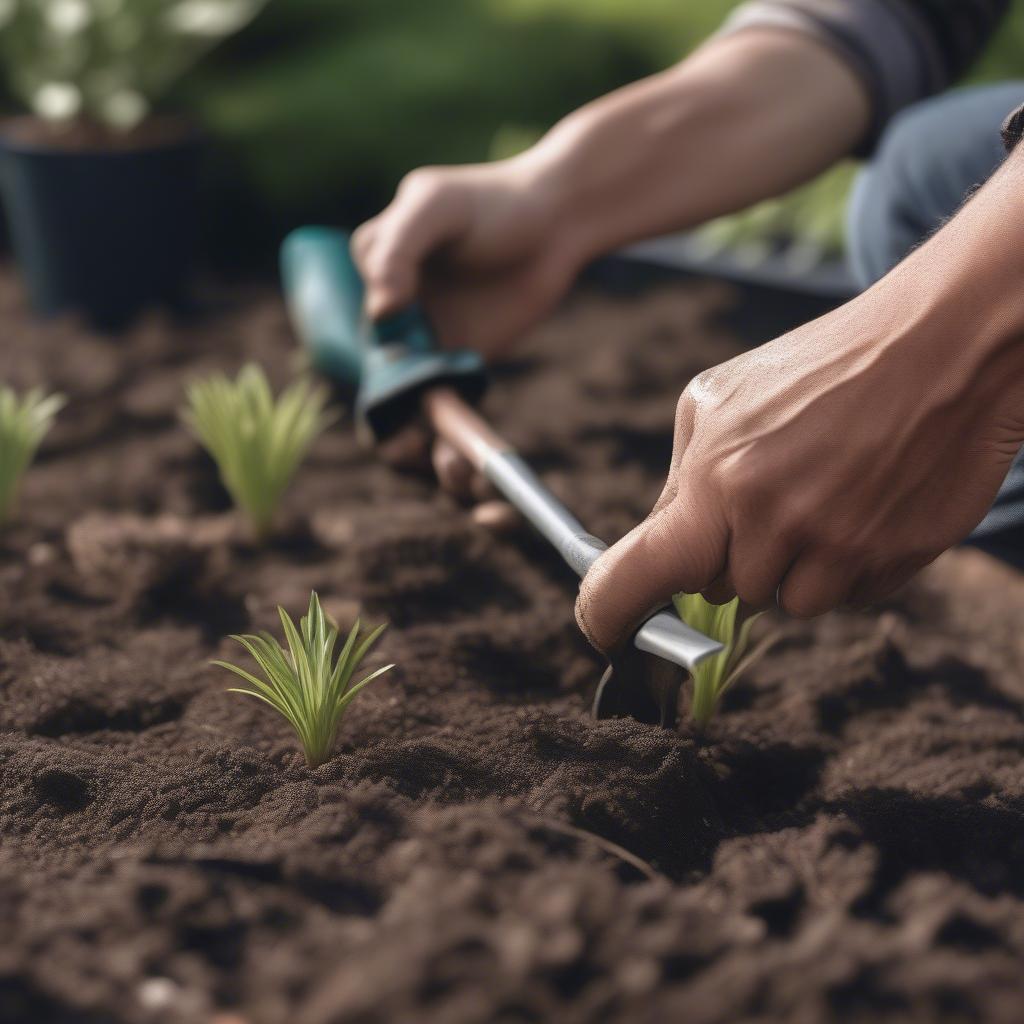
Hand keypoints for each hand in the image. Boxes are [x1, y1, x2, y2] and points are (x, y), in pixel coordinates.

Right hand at [353, 154, 582, 502]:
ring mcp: (426, 358)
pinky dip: (465, 458)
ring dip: (436, 467)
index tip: (407, 430)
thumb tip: (380, 314)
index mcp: (363, 297)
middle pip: (383, 410)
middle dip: (403, 450)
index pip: (351, 364)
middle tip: (435, 460)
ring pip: (417, 429)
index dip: (374, 405)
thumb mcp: (435, 206)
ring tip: (468, 480)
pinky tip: (488, 485)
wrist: (553, 218)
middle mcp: (388, 336)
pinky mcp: (464, 373)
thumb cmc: (487, 202)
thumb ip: (398, 250)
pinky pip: (455, 425)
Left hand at [576, 269, 1023, 650]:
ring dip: (791, 565)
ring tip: (822, 490)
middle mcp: (772, 526)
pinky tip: (861, 502)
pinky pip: (844, 596)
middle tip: (766, 494)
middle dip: (729, 556)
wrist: (943, 346)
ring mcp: (837, 551)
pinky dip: (843, 565)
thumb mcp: (718, 400)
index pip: (635, 578)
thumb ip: (678, 481)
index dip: (608, 614)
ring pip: (785, 602)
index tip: (602, 632)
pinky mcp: (894, 564)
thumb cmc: (817, 367)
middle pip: (719, 592)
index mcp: (715, 481)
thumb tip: (653, 548)